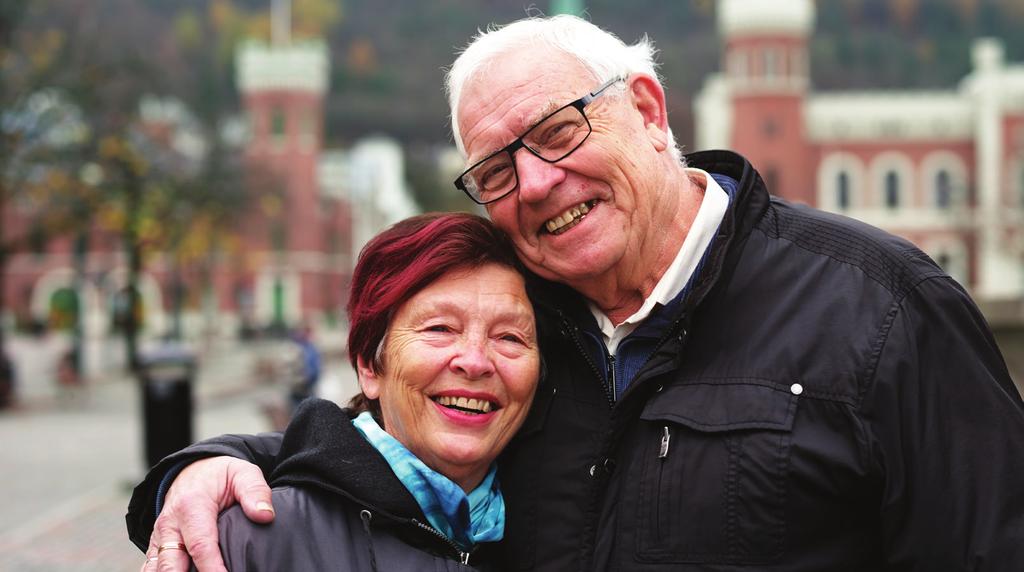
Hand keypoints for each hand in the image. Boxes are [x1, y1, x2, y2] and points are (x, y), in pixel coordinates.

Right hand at [141, 457, 275, 570]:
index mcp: (190, 506)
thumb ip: (255, 492)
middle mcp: (170, 524)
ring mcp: (159, 537)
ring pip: (158, 569)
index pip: (200, 546)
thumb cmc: (220, 476)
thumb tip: (265, 515)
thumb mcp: (242, 473)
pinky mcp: (156, 546)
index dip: (213, 569)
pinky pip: (152, 568)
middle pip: (172, 565)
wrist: (193, 471)